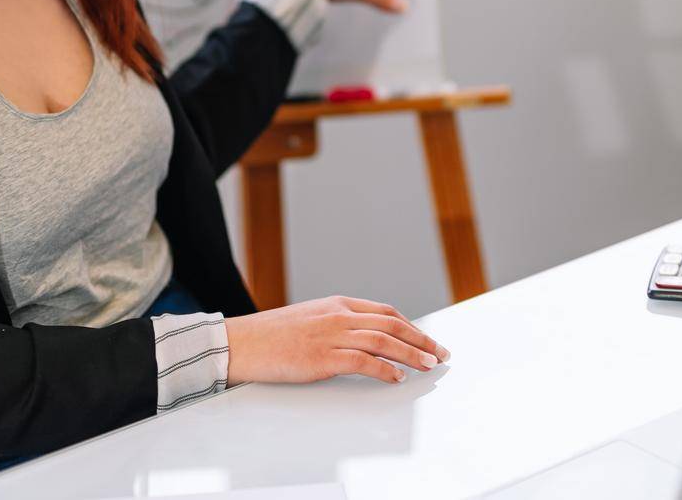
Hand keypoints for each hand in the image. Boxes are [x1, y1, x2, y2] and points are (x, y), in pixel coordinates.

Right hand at [225, 295, 449, 384]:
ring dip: (411, 354)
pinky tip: (397, 377)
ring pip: (383, 341)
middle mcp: (338, 315)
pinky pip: (363, 361)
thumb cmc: (272, 335)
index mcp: (337, 304)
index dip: (411, 326)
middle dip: (421, 339)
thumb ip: (337, 325)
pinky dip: (385, 369)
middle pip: (392, 325)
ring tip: (428, 365)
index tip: (426, 339)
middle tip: (440, 353)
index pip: (385, 312)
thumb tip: (364, 340)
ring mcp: (331, 335)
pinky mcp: (322, 357)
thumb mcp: (311, 319)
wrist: (242, 342)